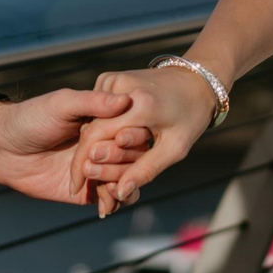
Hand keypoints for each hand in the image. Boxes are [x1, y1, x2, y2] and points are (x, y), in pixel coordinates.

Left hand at [0, 89, 152, 204]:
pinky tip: (105, 204)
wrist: (1, 148)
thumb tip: (125, 100)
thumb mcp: (61, 104)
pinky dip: (114, 203)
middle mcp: (105, 145)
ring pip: (128, 180)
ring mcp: (97, 169)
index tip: (119, 138)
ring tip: (107, 186)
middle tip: (95, 160)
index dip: (131, 136)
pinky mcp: (86, 191)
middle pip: (134, 157)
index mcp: (104, 121)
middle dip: (121, 162)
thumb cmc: (29, 118)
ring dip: (122, 184)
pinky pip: (110, 199)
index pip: (133, 130)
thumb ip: (92, 102)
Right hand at [83, 63, 223, 216]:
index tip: (76, 189)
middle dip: (83, 161)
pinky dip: (98, 130)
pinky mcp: (110, 79)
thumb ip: (146, 170)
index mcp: (140, 104)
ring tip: (92, 172)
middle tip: (81, 187)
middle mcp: (121, 87)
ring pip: (90, 121)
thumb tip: (121, 193)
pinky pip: (97, 111)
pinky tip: (104, 148)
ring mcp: (113, 79)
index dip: (82, 166)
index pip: (95, 137)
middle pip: (89, 130)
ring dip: (91, 147)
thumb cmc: (190, 118)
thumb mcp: (175, 148)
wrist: (195, 81)